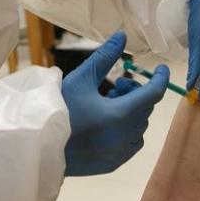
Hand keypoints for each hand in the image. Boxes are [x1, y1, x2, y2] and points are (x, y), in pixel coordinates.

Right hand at [62, 32, 168, 176]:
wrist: (39, 147)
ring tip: (107, 103)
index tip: (160, 68)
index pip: (154, 93)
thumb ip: (105, 57)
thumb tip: (122, 36)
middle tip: (115, 84)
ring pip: (139, 125)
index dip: (160, 78)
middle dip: (135, 92)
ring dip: (131, 111)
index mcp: (122, 115)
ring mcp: (121, 153)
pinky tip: (106, 123)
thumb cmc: (59, 110)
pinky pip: (131, 142)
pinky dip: (127, 129)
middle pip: (145, 108)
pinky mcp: (113, 164)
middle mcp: (126, 137)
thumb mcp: (81, 79)